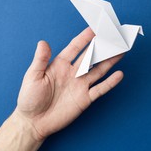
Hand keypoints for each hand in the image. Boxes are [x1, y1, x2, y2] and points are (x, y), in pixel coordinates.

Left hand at [15, 27, 123, 141]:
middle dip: (102, 46)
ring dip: (109, 61)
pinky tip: (119, 74)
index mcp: (60, 65)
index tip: (95, 28)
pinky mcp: (84, 99)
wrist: (33, 122)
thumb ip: (40, 60)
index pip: (75, 48)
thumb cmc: (29, 98)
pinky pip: (100, 89)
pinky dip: (110, 83)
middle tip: (113, 36)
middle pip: (91, 57)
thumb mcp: (33, 76)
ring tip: (121, 51)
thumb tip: (43, 42)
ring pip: (98, 70)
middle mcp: (73, 73)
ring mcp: (80, 86)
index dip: (85, 38)